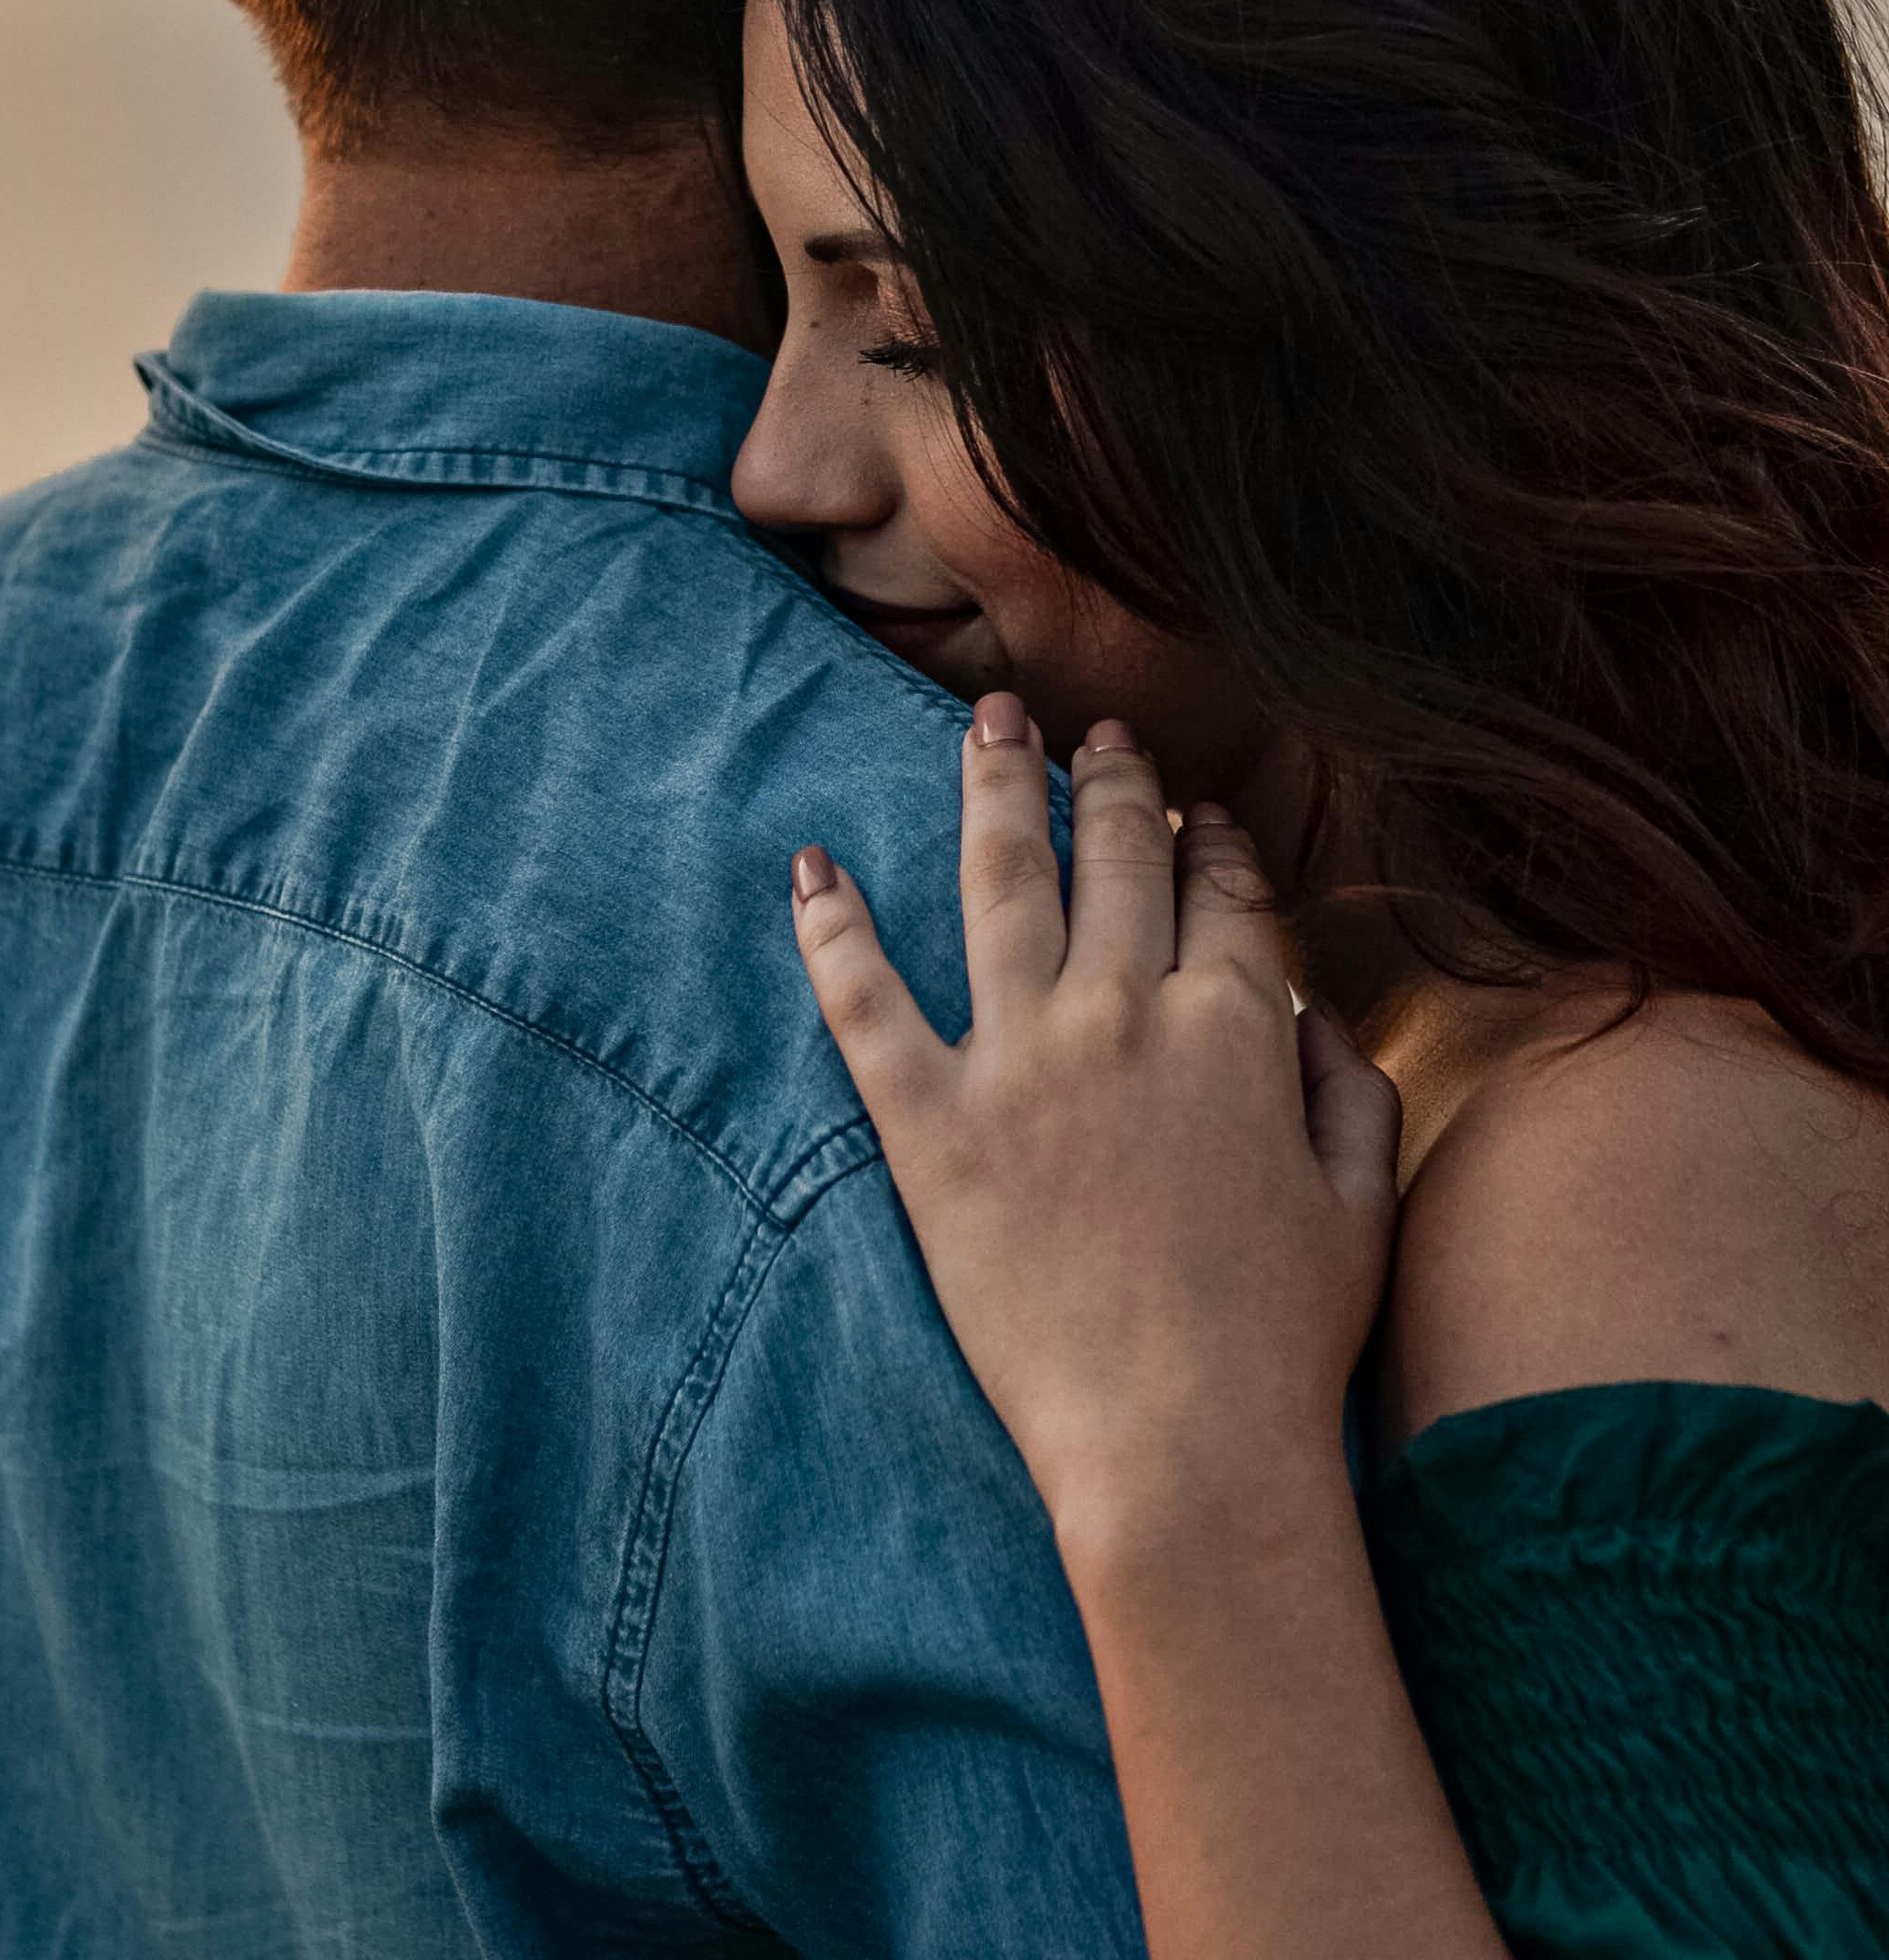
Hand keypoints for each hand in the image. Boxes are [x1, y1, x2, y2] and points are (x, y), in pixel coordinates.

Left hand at [790, 694, 1400, 1566]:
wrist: (1180, 1451)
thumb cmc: (1282, 1344)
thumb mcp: (1361, 1204)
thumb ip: (1348, 1087)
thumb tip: (1313, 1010)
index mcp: (1238, 1027)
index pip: (1223, 893)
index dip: (1211, 841)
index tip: (1197, 812)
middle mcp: (1126, 1012)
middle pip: (1114, 855)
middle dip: (1107, 777)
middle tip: (1090, 730)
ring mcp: (1020, 1061)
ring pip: (999, 879)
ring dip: (991, 785)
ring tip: (982, 722)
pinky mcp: (929, 1125)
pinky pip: (864, 1001)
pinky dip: (831, 927)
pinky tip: (811, 867)